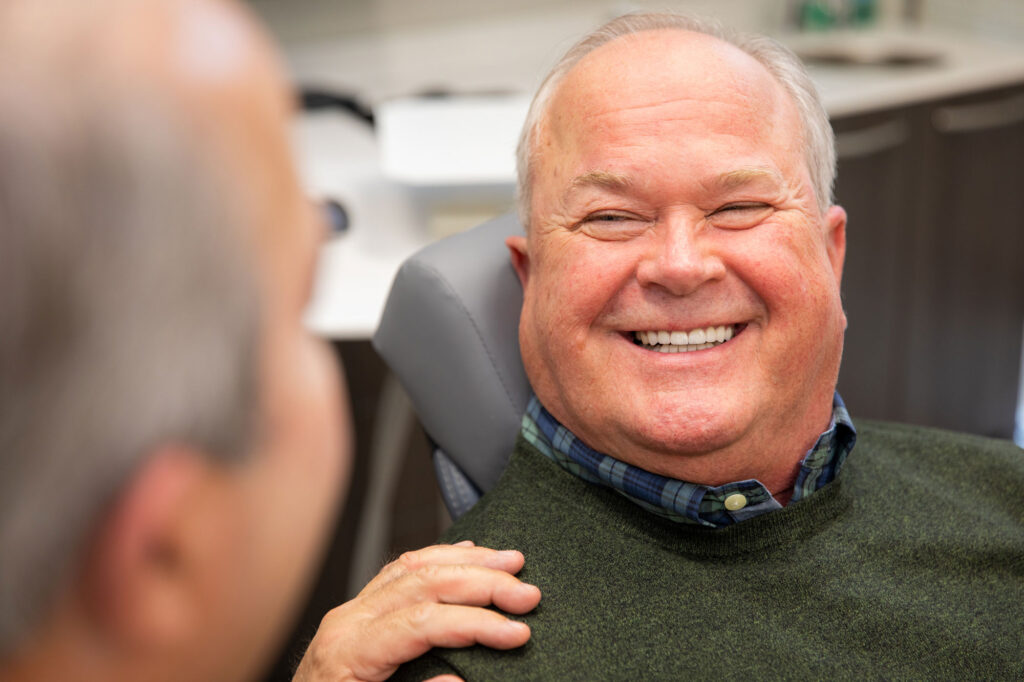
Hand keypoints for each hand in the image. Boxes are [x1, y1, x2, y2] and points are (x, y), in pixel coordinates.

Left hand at [292, 541, 540, 681]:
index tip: (517, 632)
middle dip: (482, 583)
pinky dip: (440, 559)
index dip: (475, 623)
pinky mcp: (357, 614)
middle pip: (423, 583)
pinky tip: (468, 554)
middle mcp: (348, 623)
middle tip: (527, 594)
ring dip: (468, 562)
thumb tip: (459, 681)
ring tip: (512, 562)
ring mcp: (351, 614)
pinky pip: (400, 571)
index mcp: (347, 653)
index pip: (422, 622)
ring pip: (414, 567)